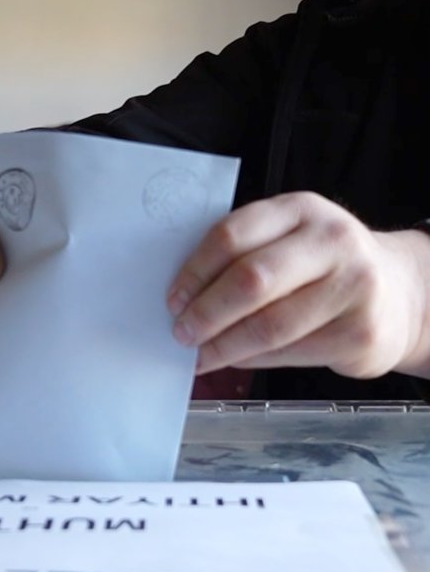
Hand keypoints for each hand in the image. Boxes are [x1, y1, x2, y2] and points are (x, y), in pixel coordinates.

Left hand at [169, 191, 429, 378]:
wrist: (399, 291)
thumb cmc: (321, 266)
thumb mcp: (288, 239)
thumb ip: (243, 254)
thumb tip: (183, 298)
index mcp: (300, 210)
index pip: (232, 236)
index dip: (194, 272)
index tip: (173, 299)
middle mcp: (332, 242)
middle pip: (251, 280)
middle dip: (206, 313)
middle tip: (182, 332)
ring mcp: (353, 287)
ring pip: (269, 325)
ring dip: (224, 346)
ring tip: (200, 354)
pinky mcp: (360, 333)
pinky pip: (290, 352)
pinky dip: (252, 361)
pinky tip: (235, 359)